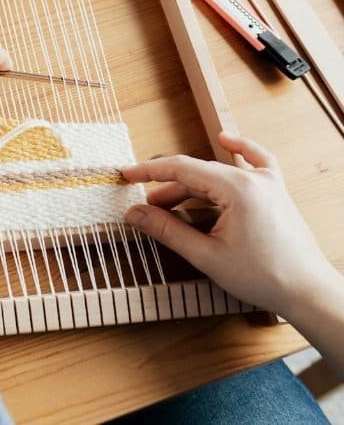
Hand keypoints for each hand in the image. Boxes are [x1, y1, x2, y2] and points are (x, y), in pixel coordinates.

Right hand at [121, 132, 336, 315]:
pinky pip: (257, 161)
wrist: (307, 292)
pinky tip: (226, 141)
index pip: (182, 169)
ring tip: (166, 203)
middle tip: (143, 206)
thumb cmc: (265, 276)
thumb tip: (136, 214)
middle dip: (166, 188)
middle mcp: (254, 179)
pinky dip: (241, 150)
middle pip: (197, 174)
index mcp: (238, 189)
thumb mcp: (206, 255)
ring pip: (218, 173)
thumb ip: (167, 230)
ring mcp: (268, 184)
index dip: (149, 172)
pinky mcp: (276, 193)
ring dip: (190, 184)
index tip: (126, 175)